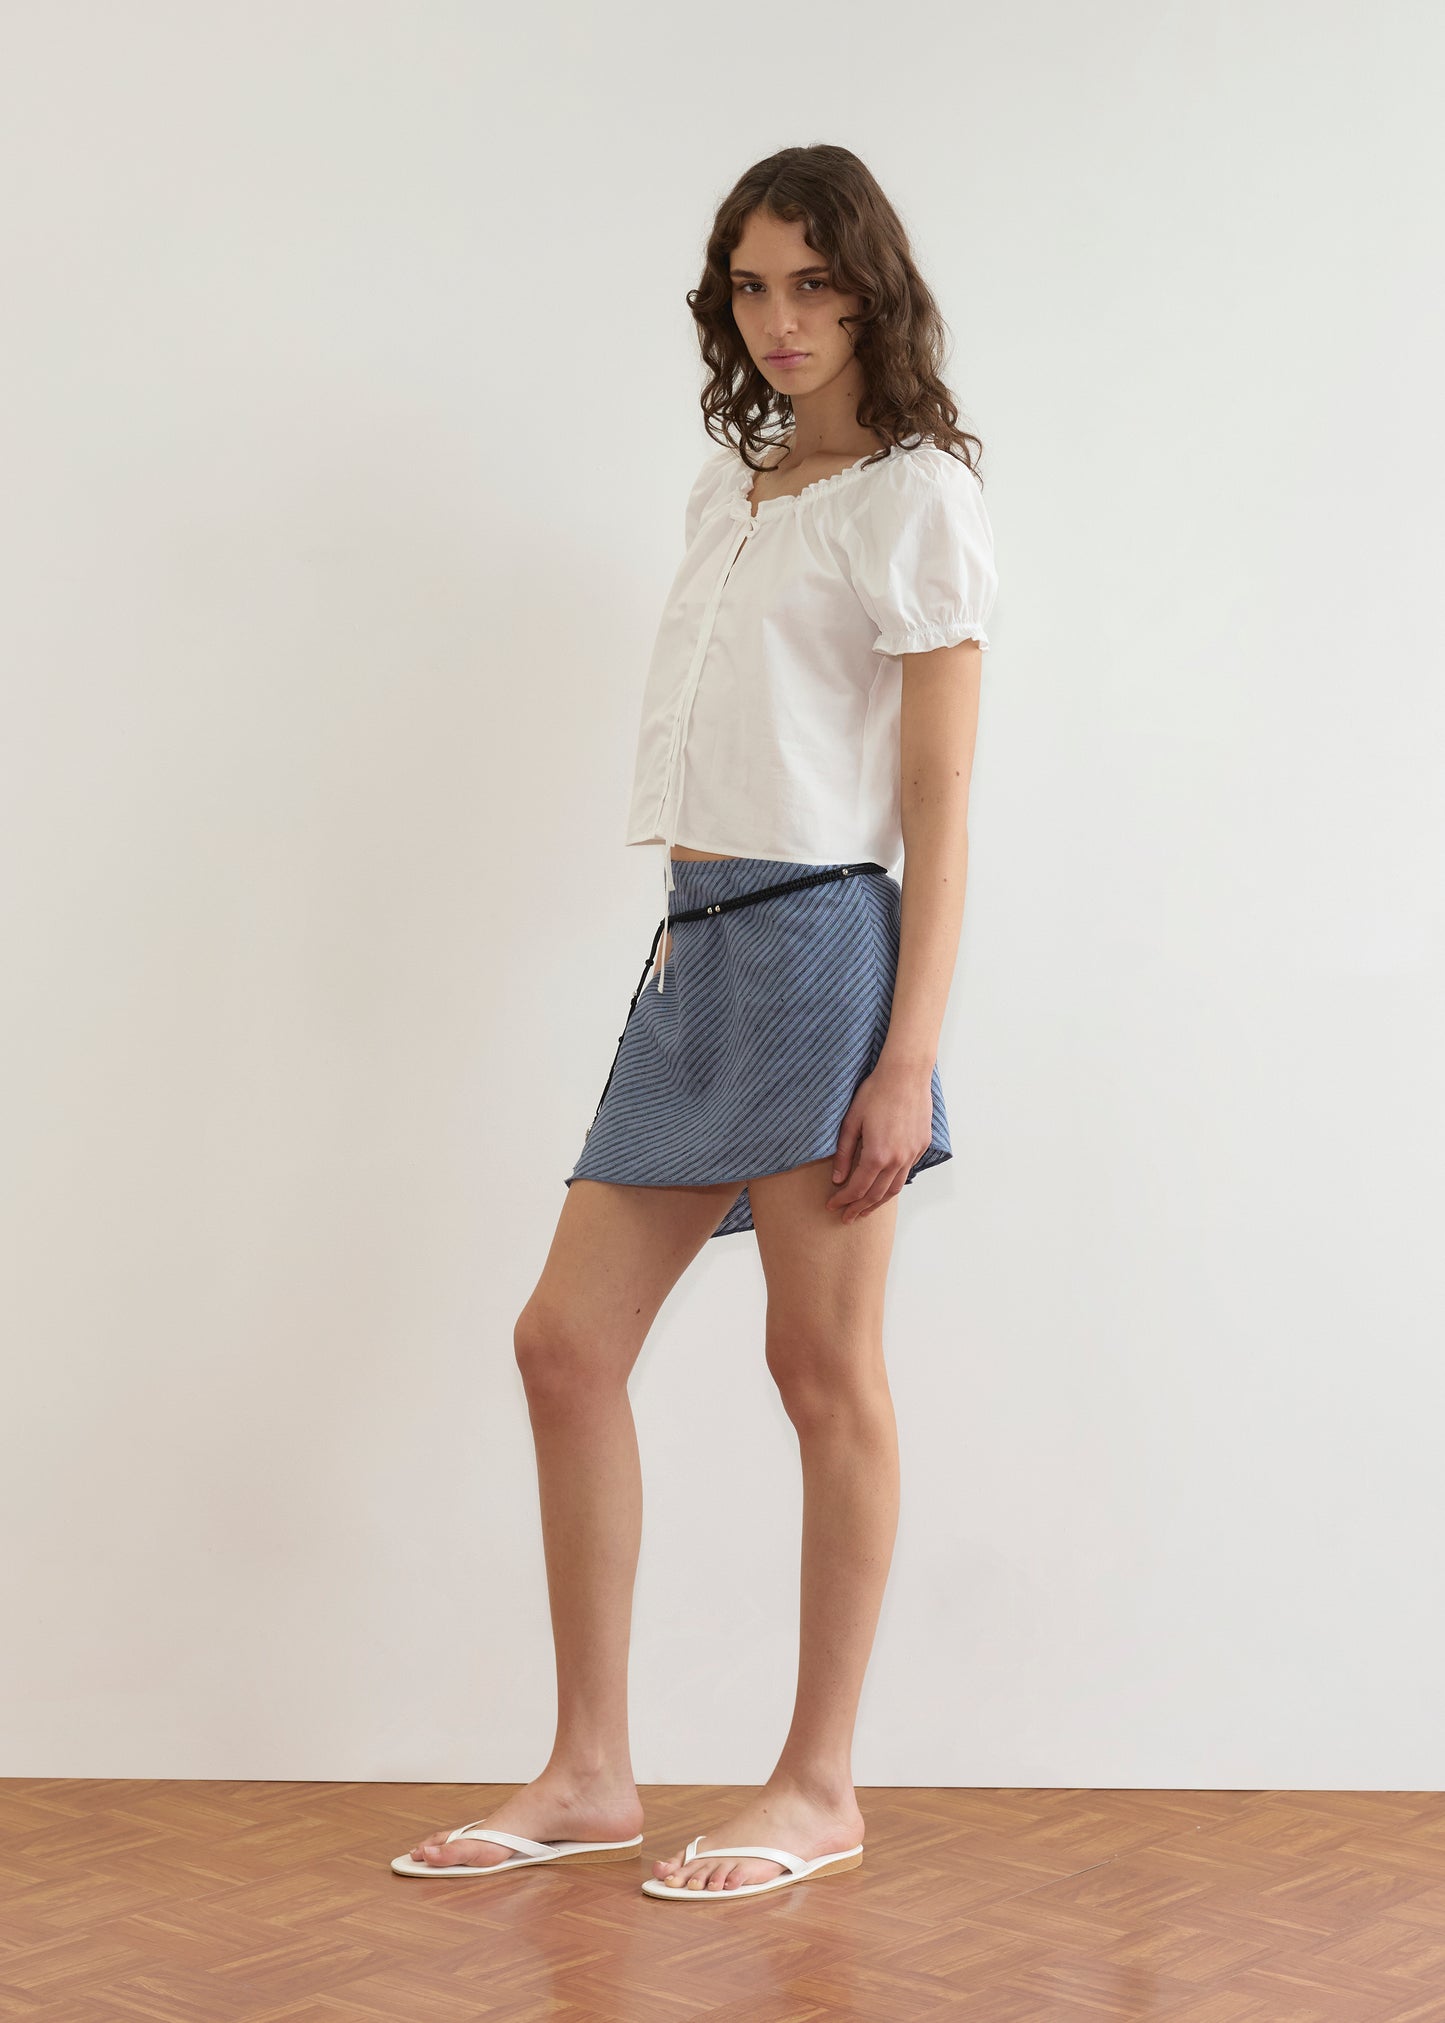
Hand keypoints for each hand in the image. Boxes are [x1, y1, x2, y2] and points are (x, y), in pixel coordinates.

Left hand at [826, 1056, 934, 1223]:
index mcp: (877, 1155)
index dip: (843, 1200)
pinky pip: (906, 1172)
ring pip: (894, 1189)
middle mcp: (897, 1160)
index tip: (832, 1206)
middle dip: (859, 1208)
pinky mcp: (921, 1146)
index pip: (857, 1188)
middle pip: (876, 1195)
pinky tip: (884, 1186)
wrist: (906, 1075)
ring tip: (864, 1209)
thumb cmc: (876, 1093)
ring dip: (878, 1202)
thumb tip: (838, 1178)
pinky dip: (893, 1185)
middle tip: (846, 1217)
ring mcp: (912, 1154)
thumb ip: (844, 1153)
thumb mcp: (851, 1122)